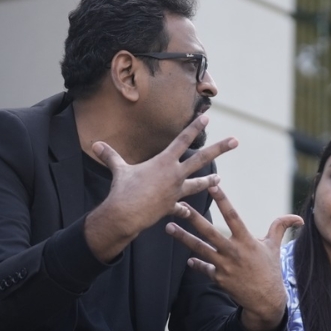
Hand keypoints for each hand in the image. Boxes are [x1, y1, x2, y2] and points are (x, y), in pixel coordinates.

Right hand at [83, 116, 231, 261]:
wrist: (126, 214)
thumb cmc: (123, 190)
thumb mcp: (118, 170)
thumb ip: (110, 156)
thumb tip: (95, 144)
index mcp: (164, 161)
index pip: (183, 140)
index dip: (195, 127)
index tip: (207, 116)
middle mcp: (175, 175)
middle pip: (202, 158)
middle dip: (220, 148)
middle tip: (235, 141)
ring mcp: (177, 191)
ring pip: (198, 184)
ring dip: (209, 182)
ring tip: (219, 180)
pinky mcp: (173, 206)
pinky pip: (182, 208)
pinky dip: (184, 210)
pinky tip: (188, 212)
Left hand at [166, 184, 302, 330]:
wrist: (266, 300)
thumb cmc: (270, 270)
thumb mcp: (275, 247)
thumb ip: (280, 228)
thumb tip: (298, 218)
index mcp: (247, 240)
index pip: (233, 215)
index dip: (223, 200)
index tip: (212, 185)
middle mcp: (234, 251)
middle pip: (210, 232)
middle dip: (193, 218)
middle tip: (179, 206)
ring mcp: (225, 266)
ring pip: (200, 249)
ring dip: (183, 238)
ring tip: (168, 227)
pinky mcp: (219, 278)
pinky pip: (204, 268)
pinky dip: (196, 264)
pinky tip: (188, 259)